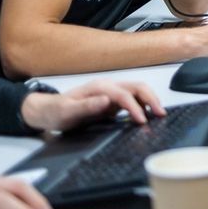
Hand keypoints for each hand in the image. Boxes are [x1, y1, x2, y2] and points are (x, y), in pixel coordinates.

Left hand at [20, 80, 165, 131]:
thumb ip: (87, 106)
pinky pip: (133, 100)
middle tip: (161, 114)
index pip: (123, 94)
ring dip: (150, 101)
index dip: (135, 107)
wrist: (47, 111)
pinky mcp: (112, 102)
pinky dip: (144, 106)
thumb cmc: (56, 111)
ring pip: (138, 91)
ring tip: (159, 115)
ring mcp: (111, 93)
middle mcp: (108, 87)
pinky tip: (147, 116)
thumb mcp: (66, 111)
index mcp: (99, 88)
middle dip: (151, 99)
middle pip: (137, 87)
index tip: (142, 121)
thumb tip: (106, 101)